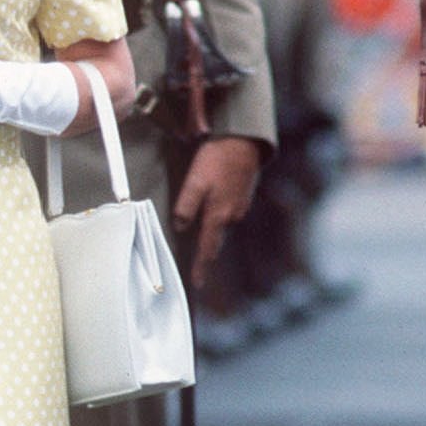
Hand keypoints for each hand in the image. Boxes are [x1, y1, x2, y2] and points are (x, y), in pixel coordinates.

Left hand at [171, 136, 264, 293]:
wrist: (245, 141)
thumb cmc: (218, 159)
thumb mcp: (195, 182)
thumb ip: (186, 206)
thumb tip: (180, 227)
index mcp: (219, 215)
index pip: (207, 249)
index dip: (201, 268)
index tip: (197, 284)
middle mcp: (232, 216)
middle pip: (216, 242)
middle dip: (206, 256)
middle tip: (198, 270)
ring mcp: (240, 206)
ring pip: (222, 228)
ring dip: (212, 237)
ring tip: (202, 248)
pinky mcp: (243, 196)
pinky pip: (228, 216)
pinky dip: (218, 221)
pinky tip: (213, 217)